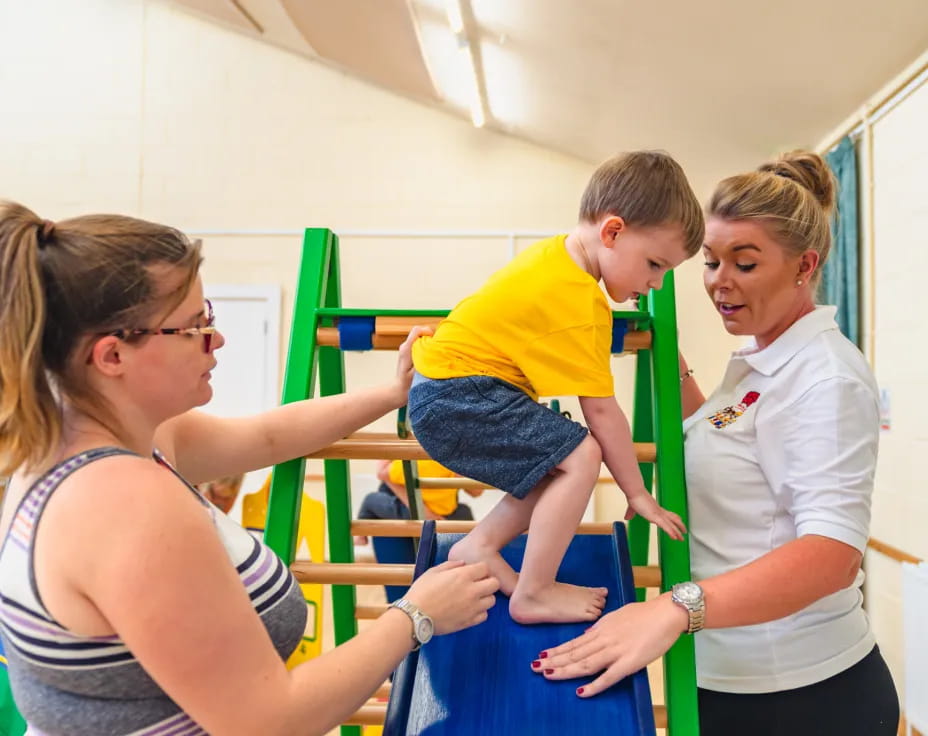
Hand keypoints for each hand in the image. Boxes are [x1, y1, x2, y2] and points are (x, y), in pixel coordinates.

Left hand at [391, 325, 433, 406]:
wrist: (398, 391)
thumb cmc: (408, 385)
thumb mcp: (418, 373)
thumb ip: (425, 359)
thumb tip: (435, 349)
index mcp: (407, 349)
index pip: (417, 330)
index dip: (428, 332)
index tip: (436, 341)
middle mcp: (406, 346)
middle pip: (420, 332)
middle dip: (431, 337)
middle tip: (438, 348)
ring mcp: (407, 349)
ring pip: (421, 338)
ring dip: (429, 343)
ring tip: (434, 354)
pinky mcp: (410, 352)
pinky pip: (420, 344)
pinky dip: (427, 347)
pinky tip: (430, 358)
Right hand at [405, 559, 498, 634]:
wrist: (415, 616)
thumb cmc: (421, 591)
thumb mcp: (433, 572)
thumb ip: (451, 565)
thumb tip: (463, 564)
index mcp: (463, 575)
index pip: (486, 568)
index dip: (480, 569)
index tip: (473, 573)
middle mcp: (472, 590)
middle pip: (495, 584)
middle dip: (488, 582)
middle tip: (478, 585)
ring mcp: (472, 608)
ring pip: (492, 601)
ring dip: (485, 598)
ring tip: (474, 598)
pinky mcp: (469, 622)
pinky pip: (485, 616)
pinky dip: (480, 612)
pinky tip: (470, 610)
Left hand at [531, 594, 686, 696]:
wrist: (666, 613)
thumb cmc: (644, 614)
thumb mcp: (616, 616)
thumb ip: (600, 627)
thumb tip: (587, 635)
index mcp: (601, 628)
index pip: (574, 642)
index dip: (557, 650)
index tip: (542, 655)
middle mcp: (604, 639)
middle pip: (574, 653)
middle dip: (554, 661)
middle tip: (535, 668)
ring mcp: (615, 651)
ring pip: (585, 664)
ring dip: (565, 671)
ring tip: (549, 676)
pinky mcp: (629, 662)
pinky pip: (608, 677)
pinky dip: (594, 686)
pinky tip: (581, 692)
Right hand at [623, 490, 685, 540]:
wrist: (634, 491)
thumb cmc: (634, 497)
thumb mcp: (632, 507)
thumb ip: (630, 513)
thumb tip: (627, 517)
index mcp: (655, 508)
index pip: (667, 514)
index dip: (674, 519)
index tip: (678, 521)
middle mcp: (659, 511)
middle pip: (673, 519)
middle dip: (679, 525)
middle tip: (684, 531)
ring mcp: (658, 514)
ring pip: (671, 524)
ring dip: (677, 531)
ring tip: (682, 538)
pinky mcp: (655, 517)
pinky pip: (665, 526)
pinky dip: (671, 532)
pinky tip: (675, 537)